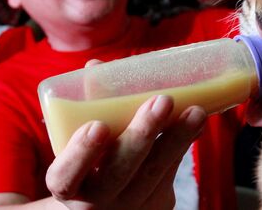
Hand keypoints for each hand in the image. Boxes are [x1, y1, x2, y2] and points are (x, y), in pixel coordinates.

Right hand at [45, 95, 205, 208]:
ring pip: (154, 175)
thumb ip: (85, 105)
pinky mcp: (156, 206)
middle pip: (119, 173)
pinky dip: (182, 146)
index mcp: (66, 186)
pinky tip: (196, 124)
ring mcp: (129, 208)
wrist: (99, 204)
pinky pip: (170, 175)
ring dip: (177, 139)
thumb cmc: (85, 164)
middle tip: (163, 101)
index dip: (81, 153)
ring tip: (196, 111)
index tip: (98, 125)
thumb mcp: (74, 141)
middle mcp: (95, 204)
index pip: (65, 177)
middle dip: (143, 135)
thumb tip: (97, 66)